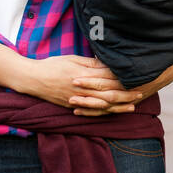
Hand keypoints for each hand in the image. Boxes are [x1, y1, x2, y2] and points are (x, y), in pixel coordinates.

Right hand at [29, 55, 146, 114]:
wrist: (32, 78)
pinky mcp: (72, 106)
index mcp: (83, 76)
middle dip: (125, 95)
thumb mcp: (73, 59)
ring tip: (131, 107)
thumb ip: (90, 63)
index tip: (136, 79)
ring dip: (118, 107)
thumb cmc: (52, 65)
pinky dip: (103, 113)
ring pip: (101, 106)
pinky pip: (90, 112)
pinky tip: (111, 112)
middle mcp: (82, 90)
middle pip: (108, 94)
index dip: (123, 80)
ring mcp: (77, 100)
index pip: (107, 79)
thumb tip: (107, 64)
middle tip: (140, 94)